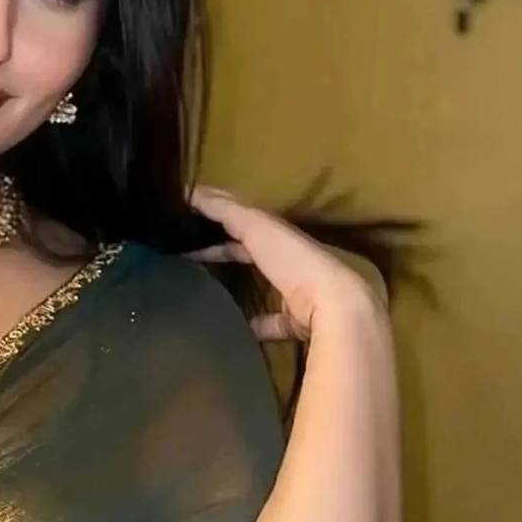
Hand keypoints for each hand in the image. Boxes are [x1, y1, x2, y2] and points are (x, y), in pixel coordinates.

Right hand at [184, 186, 387, 340]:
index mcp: (278, 233)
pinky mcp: (295, 322)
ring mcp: (294, 291)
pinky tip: (233, 329)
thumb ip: (227, 209)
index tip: (188, 215)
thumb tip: (193, 192)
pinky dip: (254, 326)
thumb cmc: (294, 259)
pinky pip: (270, 324)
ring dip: (236, 286)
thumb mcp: (257, 226)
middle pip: (249, 251)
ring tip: (204, 289)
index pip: (242, 218)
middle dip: (223, 250)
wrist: (334, 304)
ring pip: (260, 285)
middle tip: (187, 253)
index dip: (216, 215)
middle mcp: (288, 258)